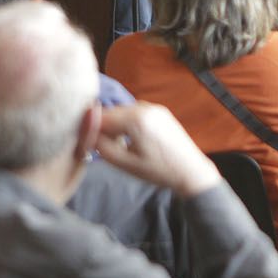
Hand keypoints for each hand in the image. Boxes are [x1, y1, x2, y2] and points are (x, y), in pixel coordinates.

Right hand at [93, 103, 220, 198]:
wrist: (190, 171)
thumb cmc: (157, 171)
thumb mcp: (124, 163)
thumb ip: (101, 146)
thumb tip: (87, 133)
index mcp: (135, 119)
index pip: (100, 117)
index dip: (91, 130)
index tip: (88, 144)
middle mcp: (144, 107)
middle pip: (111, 112)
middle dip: (103, 127)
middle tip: (104, 147)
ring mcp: (153, 107)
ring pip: (122, 111)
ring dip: (116, 125)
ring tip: (121, 145)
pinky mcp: (160, 111)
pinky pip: (134, 112)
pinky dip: (128, 122)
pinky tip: (133, 139)